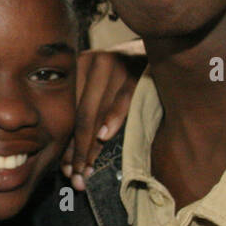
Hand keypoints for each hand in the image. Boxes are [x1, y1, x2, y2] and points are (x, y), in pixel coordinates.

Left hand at [62, 43, 143, 190]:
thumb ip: (86, 116)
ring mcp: (116, 66)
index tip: (66, 170)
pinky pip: (122, 99)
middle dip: (77, 150)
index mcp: (79, 65)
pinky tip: (104, 137)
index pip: (69, 113)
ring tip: (87, 169)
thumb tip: (69, 162)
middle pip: (81, 115)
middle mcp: (94, 63)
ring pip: (97, 111)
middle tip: (76, 177)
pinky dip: (113, 118)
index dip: (66, 143)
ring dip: (92, 145)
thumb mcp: (102, 90)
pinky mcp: (136, 71)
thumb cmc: (125, 77)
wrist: (160, 49)